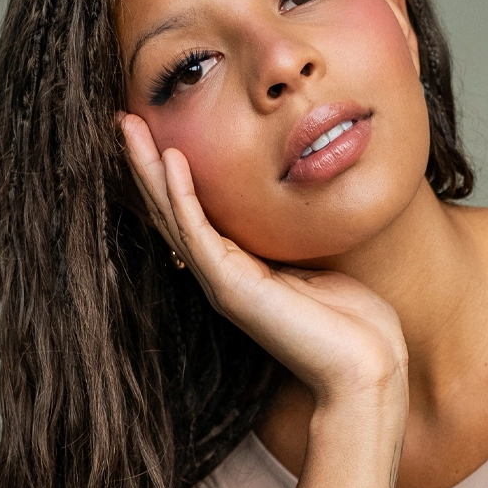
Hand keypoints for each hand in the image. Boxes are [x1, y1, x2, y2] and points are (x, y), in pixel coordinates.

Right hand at [118, 112, 408, 409]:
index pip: (194, 212)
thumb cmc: (350, 321)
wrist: (365, 367)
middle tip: (122, 121)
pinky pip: (199, 233)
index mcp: (240, 268)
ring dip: (149, 170)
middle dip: (147, 163)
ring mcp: (223, 281)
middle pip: (172, 209)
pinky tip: (170, 160)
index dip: (172, 174)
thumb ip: (289, 243)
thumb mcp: (315, 266)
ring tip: (127, 127)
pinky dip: (182, 195)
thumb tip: (291, 211)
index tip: (158, 132)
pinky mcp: (233, 288)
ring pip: (174, 216)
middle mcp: (222, 273)